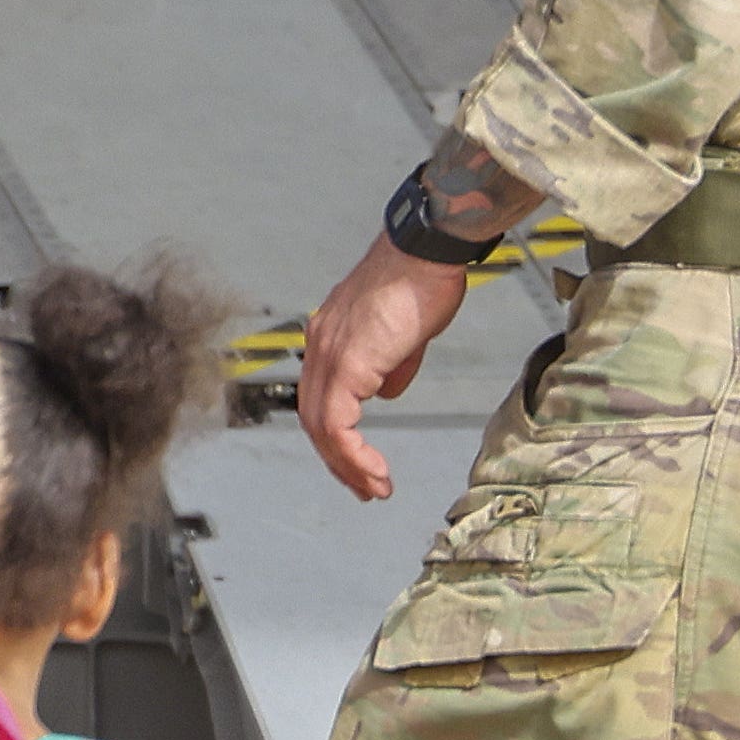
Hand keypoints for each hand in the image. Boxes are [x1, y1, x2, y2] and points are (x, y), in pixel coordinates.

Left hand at [292, 236, 474, 502]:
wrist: (425, 252)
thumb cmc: (421, 280)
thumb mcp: (405, 334)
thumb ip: (392, 365)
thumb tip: (386, 392)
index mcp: (329, 337)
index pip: (320, 399)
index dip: (337, 436)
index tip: (359, 462)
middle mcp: (319, 346)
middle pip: (314, 419)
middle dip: (338, 460)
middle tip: (364, 487)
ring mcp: (329, 354)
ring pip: (322, 426)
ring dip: (347, 464)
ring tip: (374, 487)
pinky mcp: (347, 363)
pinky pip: (338, 422)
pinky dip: (353, 452)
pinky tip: (374, 469)